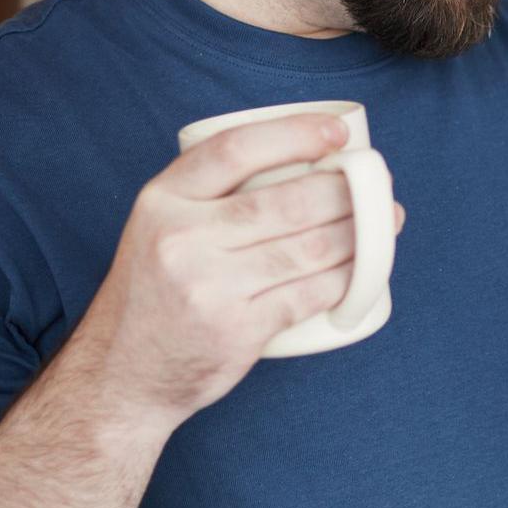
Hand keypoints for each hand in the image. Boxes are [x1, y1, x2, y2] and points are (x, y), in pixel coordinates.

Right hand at [71, 114, 405, 429]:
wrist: (121, 373)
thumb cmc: (155, 290)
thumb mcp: (159, 226)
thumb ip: (210, 193)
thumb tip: (304, 159)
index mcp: (163, 199)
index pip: (236, 149)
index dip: (295, 133)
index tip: (338, 133)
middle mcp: (182, 238)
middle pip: (289, 201)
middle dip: (348, 191)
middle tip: (378, 189)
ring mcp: (209, 286)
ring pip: (310, 248)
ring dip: (362, 234)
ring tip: (385, 225)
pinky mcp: (236, 330)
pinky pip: (310, 294)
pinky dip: (348, 280)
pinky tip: (366, 269)